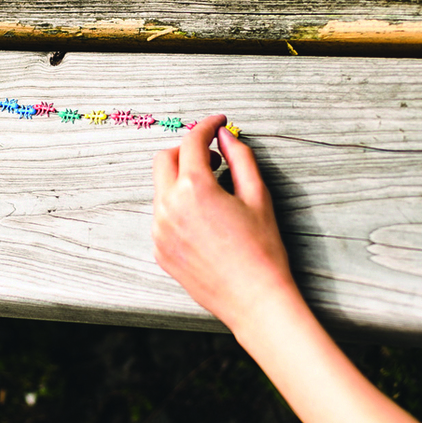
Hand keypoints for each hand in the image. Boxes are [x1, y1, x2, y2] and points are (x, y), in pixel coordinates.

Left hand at [151, 114, 298, 330]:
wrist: (254, 299)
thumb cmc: (262, 249)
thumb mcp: (258, 196)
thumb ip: (240, 157)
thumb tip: (225, 135)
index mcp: (194, 188)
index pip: (191, 141)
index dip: (206, 125)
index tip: (218, 122)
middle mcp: (168, 207)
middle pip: (163, 159)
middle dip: (185, 151)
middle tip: (213, 158)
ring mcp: (159, 231)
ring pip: (161, 189)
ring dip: (181, 181)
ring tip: (214, 193)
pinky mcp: (159, 250)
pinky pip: (162, 217)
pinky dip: (178, 208)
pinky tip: (205, 221)